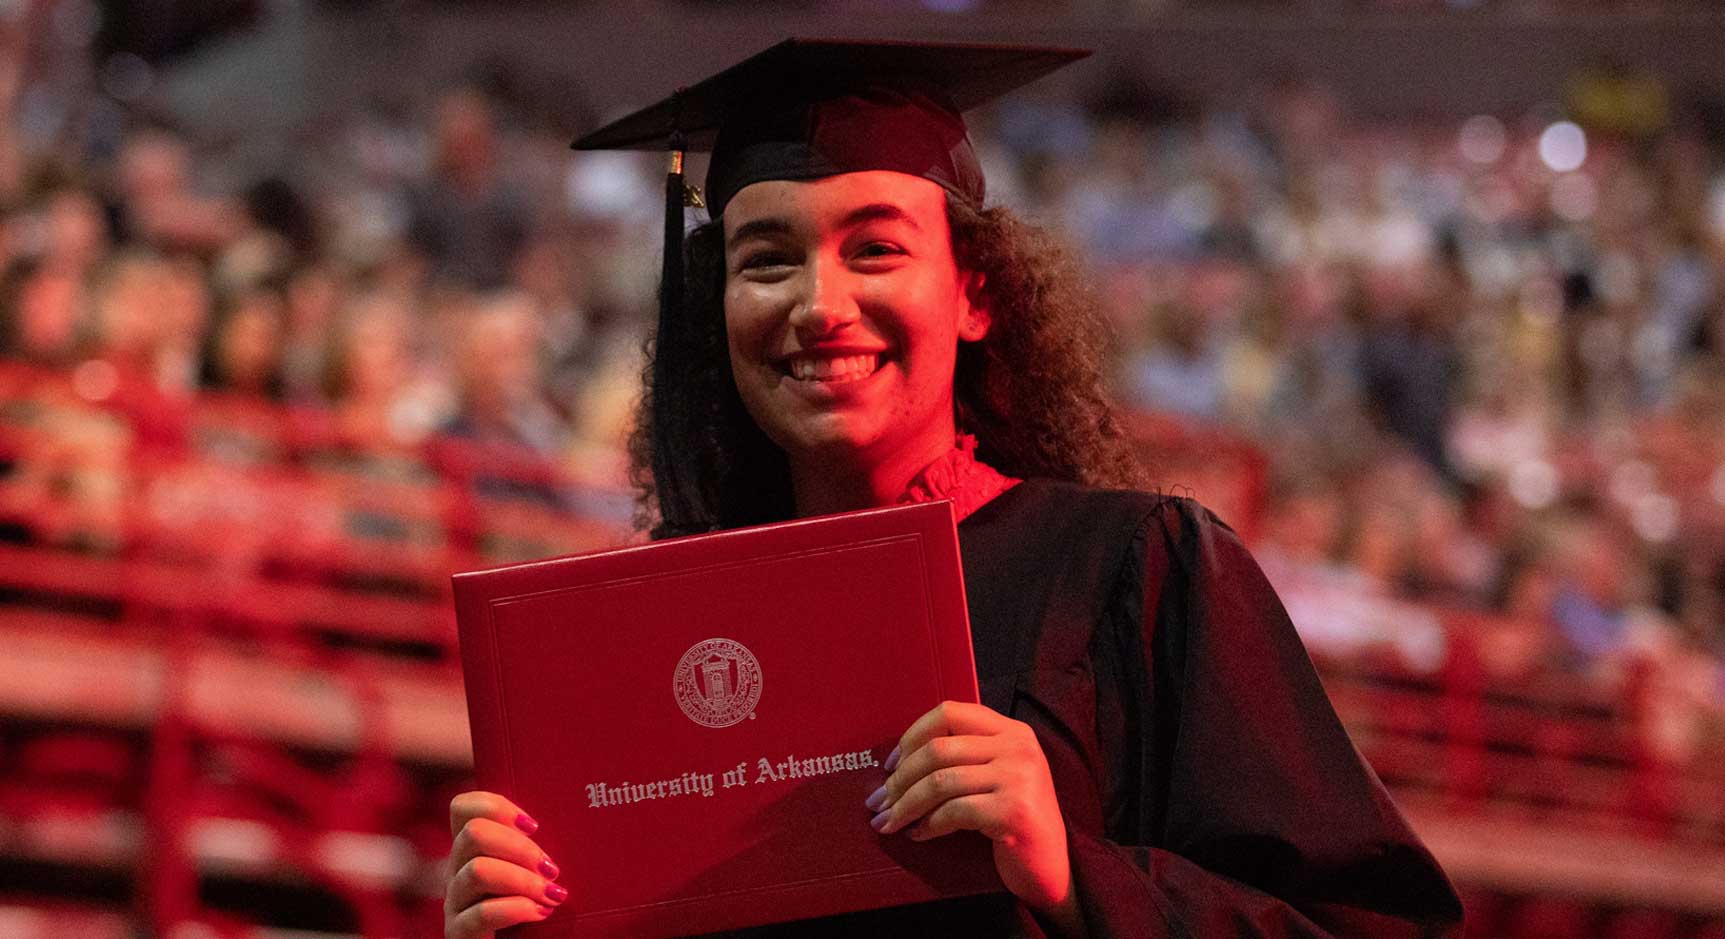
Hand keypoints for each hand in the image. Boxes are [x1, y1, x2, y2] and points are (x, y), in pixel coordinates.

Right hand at [445, 791, 566, 938]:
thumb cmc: (537, 910)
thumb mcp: (535, 871)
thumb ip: (538, 848)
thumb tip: (575, 818)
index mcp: (472, 850)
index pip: (463, 807)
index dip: (497, 806)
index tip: (534, 826)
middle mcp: (457, 871)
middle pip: (473, 832)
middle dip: (520, 846)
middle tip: (551, 868)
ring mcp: (455, 903)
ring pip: (477, 870)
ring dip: (522, 879)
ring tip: (551, 895)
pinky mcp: (458, 933)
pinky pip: (480, 913)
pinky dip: (516, 909)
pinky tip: (541, 913)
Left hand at [868, 701, 1081, 931]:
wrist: (1051, 867)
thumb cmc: (1014, 821)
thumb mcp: (996, 776)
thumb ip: (965, 758)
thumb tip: (898, 763)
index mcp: (1012, 731)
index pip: (951, 712)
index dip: (913, 735)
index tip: (891, 764)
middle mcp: (1018, 747)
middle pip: (939, 749)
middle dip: (900, 778)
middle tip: (878, 801)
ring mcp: (1018, 778)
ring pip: (940, 782)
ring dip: (905, 805)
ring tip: (888, 821)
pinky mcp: (1013, 811)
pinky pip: (954, 812)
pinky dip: (928, 825)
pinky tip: (918, 835)